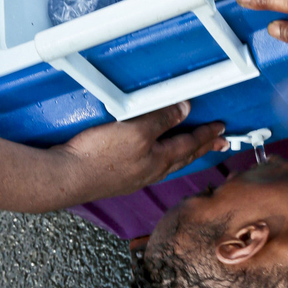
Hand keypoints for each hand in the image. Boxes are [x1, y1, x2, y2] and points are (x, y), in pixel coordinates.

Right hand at [54, 101, 227, 200]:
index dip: (206, 134)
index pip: (190, 144)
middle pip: (183, 158)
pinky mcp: (117, 178)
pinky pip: (149, 167)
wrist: (66, 178)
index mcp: (159, 159)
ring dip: (183, 155)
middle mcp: (150, 171)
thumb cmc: (98, 156)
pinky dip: (161, 160)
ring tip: (192, 151)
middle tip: (220, 144)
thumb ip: (161, 120)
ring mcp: (134, 177)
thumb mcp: (136, 130)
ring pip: (167, 164)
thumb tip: (186, 110)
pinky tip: (153, 158)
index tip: (221, 128)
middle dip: (202, 148)